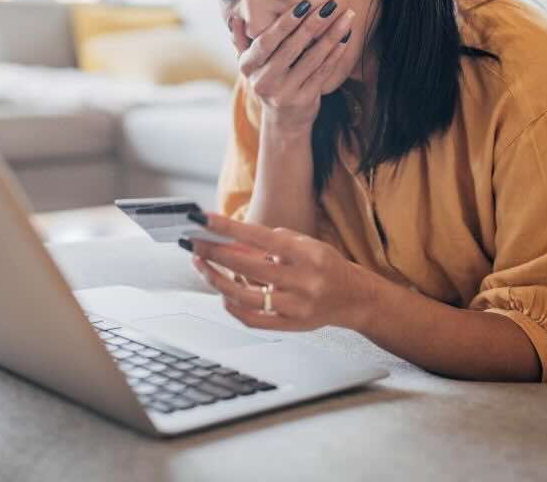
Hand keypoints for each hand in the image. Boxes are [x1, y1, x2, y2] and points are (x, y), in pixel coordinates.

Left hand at [184, 211, 374, 331]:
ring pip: (243, 296)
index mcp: (307, 254)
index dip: (228, 228)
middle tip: (193, 243)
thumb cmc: (325, 266)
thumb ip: (271, 243)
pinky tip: (222, 293)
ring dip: (216, 279)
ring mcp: (295, 306)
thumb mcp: (305, 245)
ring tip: (202, 265)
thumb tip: (232, 241)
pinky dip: (232, 306)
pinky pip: (252, 319)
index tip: (203, 220)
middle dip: (214, 252)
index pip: (260, 237)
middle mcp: (302, 280)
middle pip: (247, 266)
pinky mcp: (290, 325)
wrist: (353, 298)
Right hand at [228, 0, 354, 132]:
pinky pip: (322, 72)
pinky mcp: (304, 100)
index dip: (285, 23)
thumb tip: (235, 19)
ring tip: (346, 17)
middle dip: (312, 24)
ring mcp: (284, 93)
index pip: (267, 41)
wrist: (282, 121)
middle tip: (330, 4)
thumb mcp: (249, 65)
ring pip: (312, 59)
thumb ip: (241, 41)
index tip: (304, 4)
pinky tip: (345, 38)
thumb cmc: (267, 82)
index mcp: (248, 66)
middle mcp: (263, 81)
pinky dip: (335, 54)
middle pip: (291, 48)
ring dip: (331, 36)